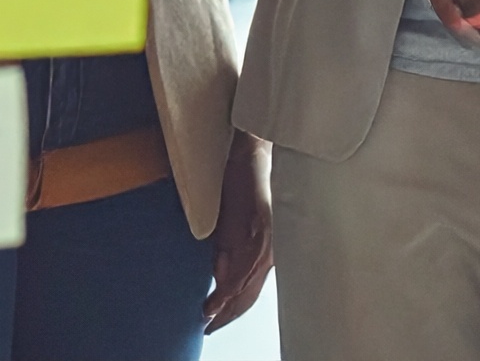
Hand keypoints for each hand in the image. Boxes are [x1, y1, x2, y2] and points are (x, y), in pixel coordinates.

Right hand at [203, 133, 271, 332]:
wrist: (246, 154)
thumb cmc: (239, 188)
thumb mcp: (227, 229)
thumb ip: (225, 255)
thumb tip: (219, 282)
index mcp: (262, 251)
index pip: (247, 291)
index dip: (230, 311)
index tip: (210, 325)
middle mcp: (271, 248)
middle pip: (251, 291)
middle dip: (229, 312)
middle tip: (208, 326)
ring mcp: (271, 236)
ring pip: (252, 279)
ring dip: (230, 298)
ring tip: (210, 312)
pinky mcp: (267, 222)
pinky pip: (253, 256)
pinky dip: (237, 274)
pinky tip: (224, 286)